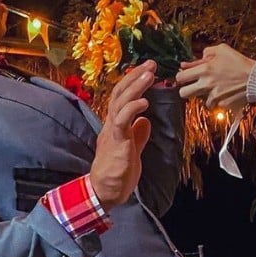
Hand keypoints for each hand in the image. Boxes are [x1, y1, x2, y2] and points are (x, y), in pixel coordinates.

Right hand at [89, 60, 154, 209]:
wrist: (105, 192)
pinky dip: (132, 109)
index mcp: (115, 125)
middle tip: (151, 64)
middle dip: (135, 76)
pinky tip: (144, 102)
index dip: (133, 81)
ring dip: (135, 87)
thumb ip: (138, 134)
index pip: (122, 97)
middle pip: (120, 94)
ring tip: (149, 74)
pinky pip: (122, 122)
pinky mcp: (117, 144)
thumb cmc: (117, 173)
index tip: (147, 69)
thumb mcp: (131, 149)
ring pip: (120, 103)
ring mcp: (113, 133)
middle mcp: (111, 124)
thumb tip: (145, 121)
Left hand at [175, 44, 255, 108]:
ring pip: (200, 101)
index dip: (181, 77)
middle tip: (194, 87)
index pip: (181, 77)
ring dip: (205, 96)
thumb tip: (198, 58)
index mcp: (204, 69)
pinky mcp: (222, 104)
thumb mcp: (223, 49)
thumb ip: (207, 52)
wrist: (255, 78)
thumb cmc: (240, 62)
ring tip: (216, 89)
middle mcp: (206, 84)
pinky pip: (215, 105)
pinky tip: (226, 93)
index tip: (186, 78)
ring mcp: (214, 96)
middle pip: (183, 93)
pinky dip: (219, 101)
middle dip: (186, 90)